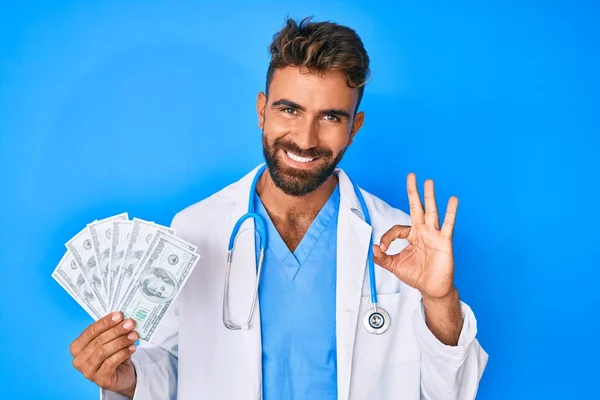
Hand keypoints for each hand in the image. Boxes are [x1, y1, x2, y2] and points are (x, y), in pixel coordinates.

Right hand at [70, 312, 137, 397]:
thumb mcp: (110, 340)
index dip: (105, 322)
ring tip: (133, 335)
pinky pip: (111, 363)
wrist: (121, 375)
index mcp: (77, 347)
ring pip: (104, 351)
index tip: (119, 315)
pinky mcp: (100, 379)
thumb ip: (111, 329)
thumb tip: (122, 317)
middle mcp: (79, 360)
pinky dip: (123, 353)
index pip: (90, 331)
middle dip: (116, 331)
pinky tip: (132, 348)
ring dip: (121, 341)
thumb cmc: (113, 354)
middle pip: (98, 341)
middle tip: (130, 324)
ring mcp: (88, 372)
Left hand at [373, 173, 456, 299]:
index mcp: (411, 236)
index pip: (397, 228)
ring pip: (431, 212)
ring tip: (428, 182)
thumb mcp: (394, 266)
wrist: (432, 288)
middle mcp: (423, 231)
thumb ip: (382, 258)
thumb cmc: (416, 276)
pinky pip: (448, 225)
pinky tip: (453, 200)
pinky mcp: (444, 241)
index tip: (383, 248)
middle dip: (413, 192)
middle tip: (411, 175)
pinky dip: (451, 212)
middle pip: (416, 208)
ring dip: (429, 197)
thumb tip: (374, 248)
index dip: (388, 237)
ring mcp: (434, 235)